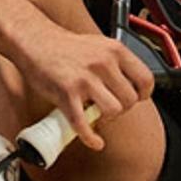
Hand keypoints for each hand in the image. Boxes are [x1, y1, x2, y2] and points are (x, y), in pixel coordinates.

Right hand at [18, 26, 154, 150]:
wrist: (34, 40)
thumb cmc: (64, 45)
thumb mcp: (98, 45)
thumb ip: (115, 65)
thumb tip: (128, 87)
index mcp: (114, 50)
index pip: (146, 80)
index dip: (141, 94)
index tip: (134, 98)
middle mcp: (102, 63)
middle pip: (130, 100)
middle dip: (121, 108)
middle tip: (108, 105)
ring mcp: (84, 78)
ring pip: (114, 111)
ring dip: (106, 118)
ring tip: (96, 113)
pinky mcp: (66, 93)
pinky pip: (84, 123)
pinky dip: (90, 138)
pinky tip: (93, 140)